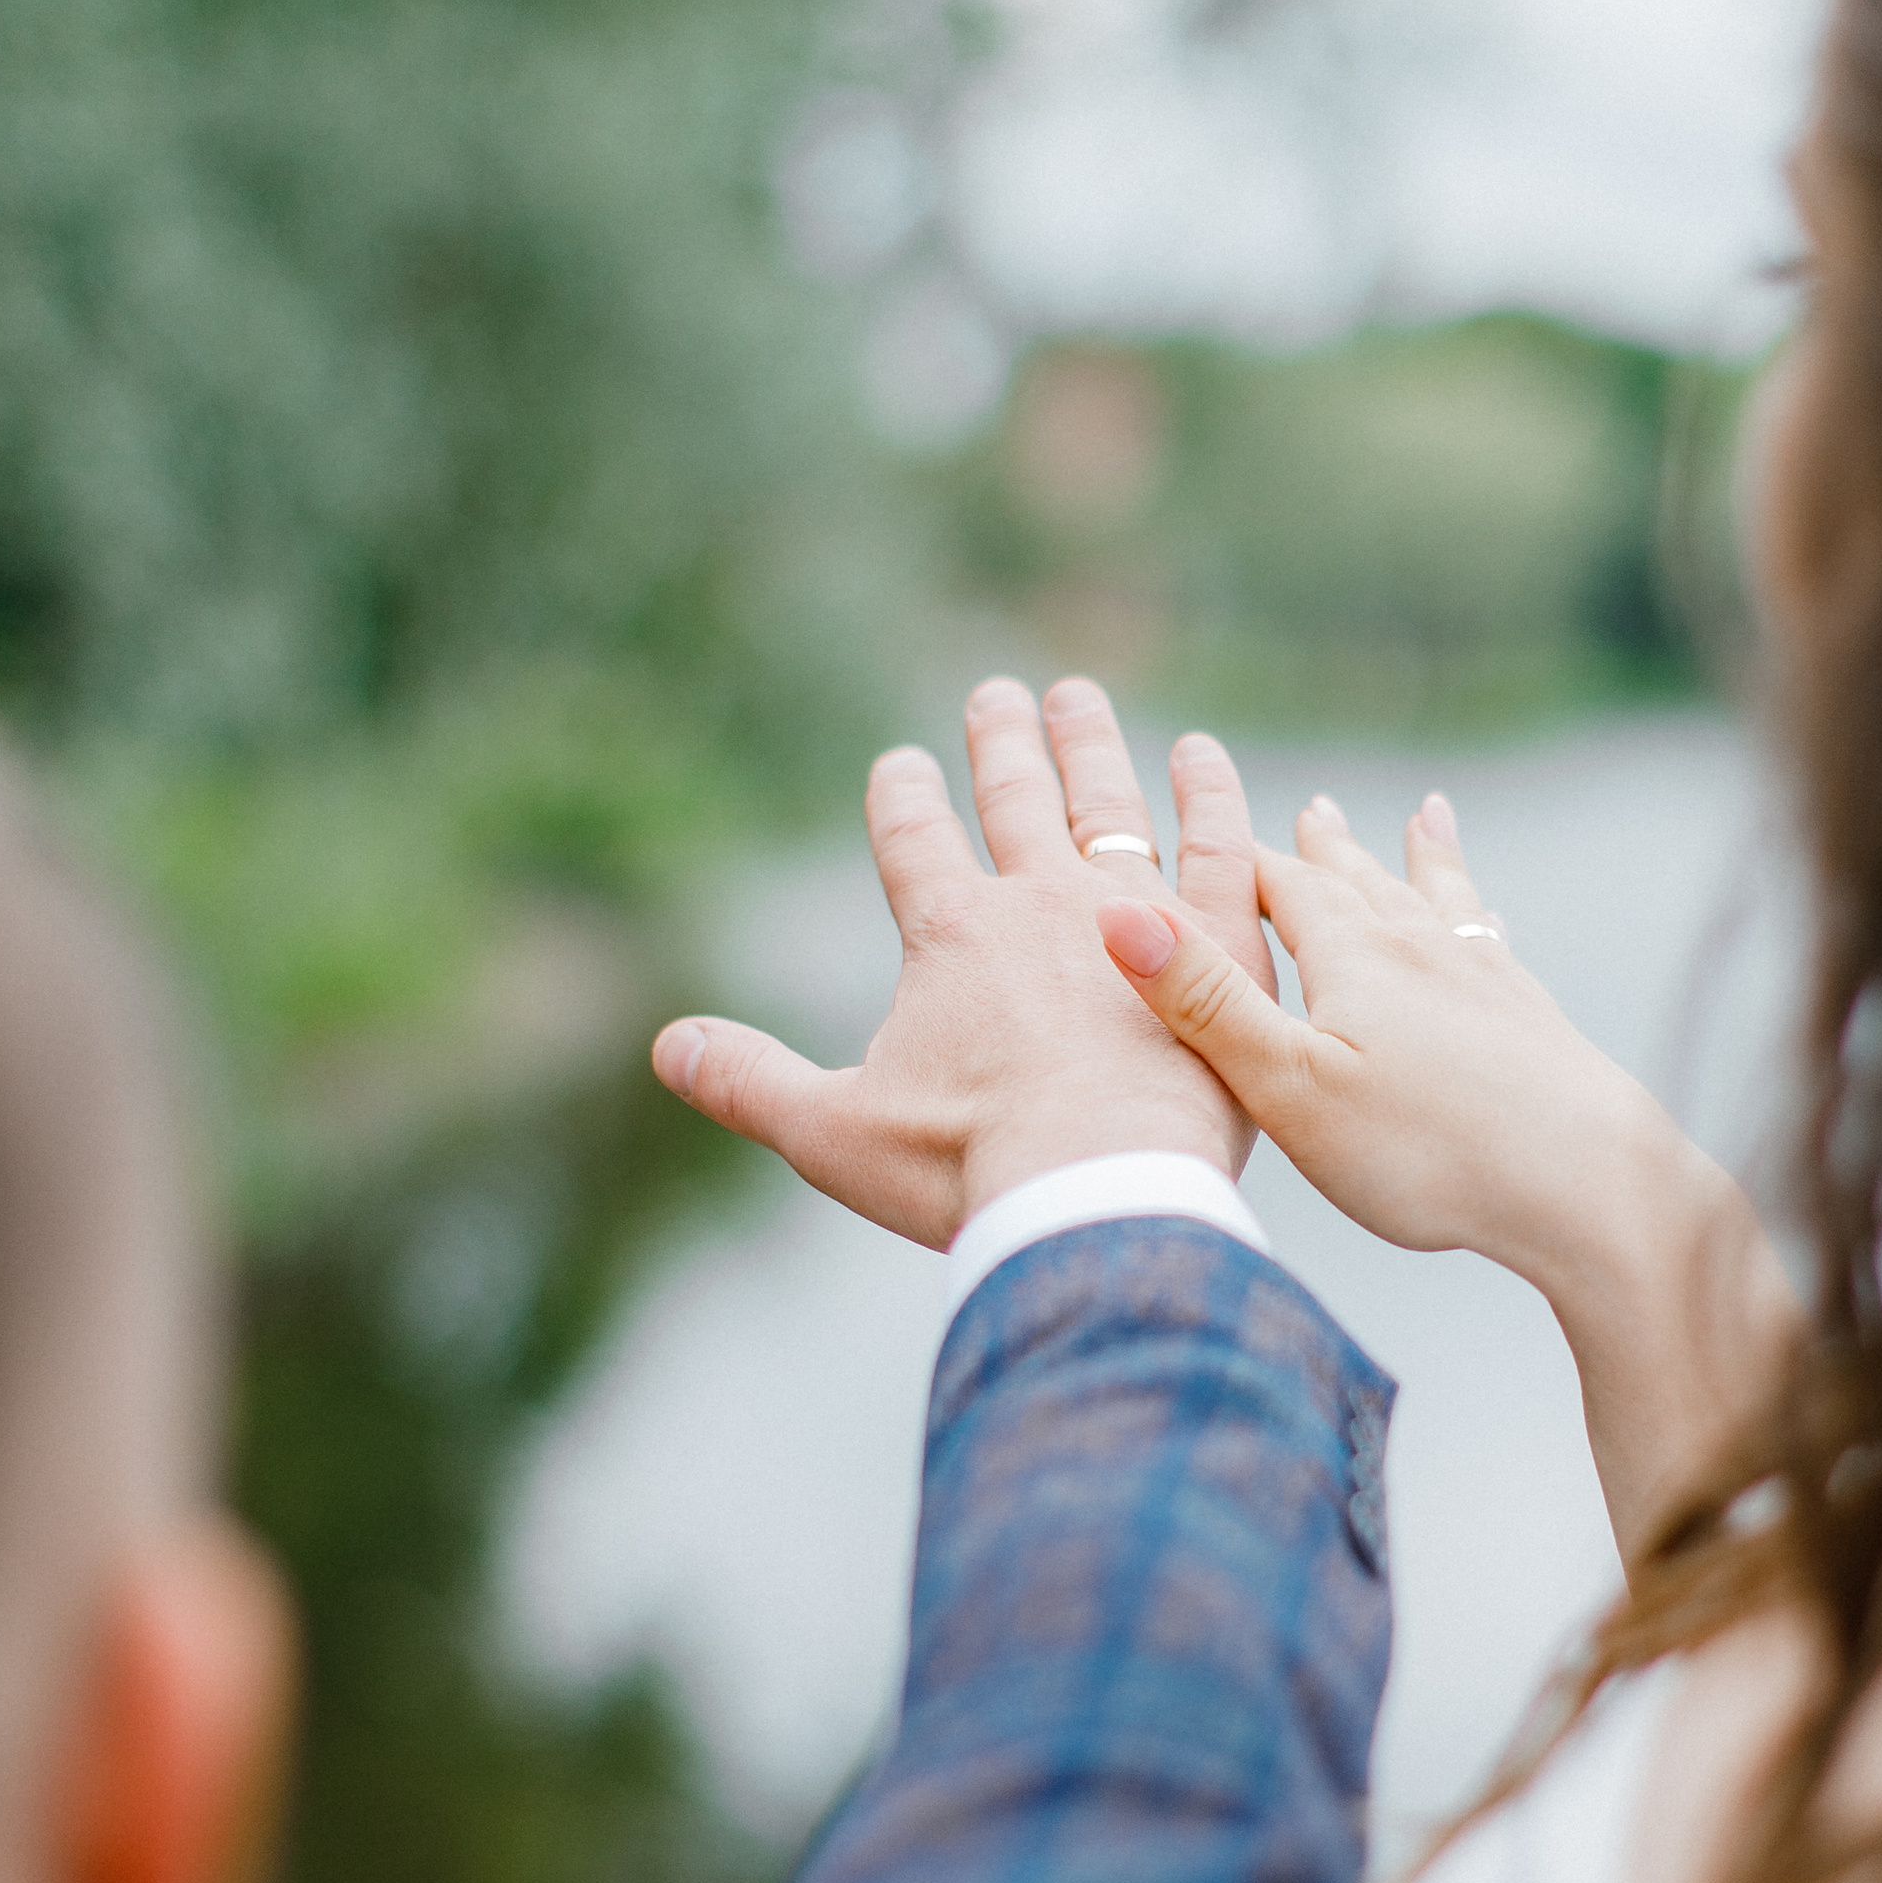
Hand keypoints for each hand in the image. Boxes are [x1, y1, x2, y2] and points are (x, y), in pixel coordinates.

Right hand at [652, 677, 1277, 1242]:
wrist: (1093, 1190)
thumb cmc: (963, 1166)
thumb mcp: (832, 1131)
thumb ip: (749, 1080)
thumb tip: (664, 1046)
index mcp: (950, 934)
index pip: (913, 840)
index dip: (903, 799)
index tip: (901, 767)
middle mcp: (1039, 902)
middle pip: (1014, 799)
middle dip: (999, 745)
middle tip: (998, 692)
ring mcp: (1133, 915)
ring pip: (1108, 807)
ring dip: (1089, 748)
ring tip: (1078, 699)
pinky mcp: (1214, 948)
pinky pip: (1217, 850)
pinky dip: (1211, 798)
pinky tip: (1204, 754)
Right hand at [1091, 786, 1663, 1286]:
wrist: (1590, 1182)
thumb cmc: (1429, 1151)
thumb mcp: (1289, 1087)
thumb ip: (1206, 1003)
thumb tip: (1115, 910)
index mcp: (1351, 956)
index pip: (1277, 886)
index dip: (1233, 862)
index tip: (1195, 828)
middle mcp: (1419, 945)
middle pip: (1358, 880)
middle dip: (1323, 849)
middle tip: (1306, 807)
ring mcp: (1483, 974)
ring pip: (1434, 898)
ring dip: (1412, 858)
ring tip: (1421, 816)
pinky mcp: (1531, 1016)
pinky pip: (1493, 938)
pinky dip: (1479, 909)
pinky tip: (1488, 915)